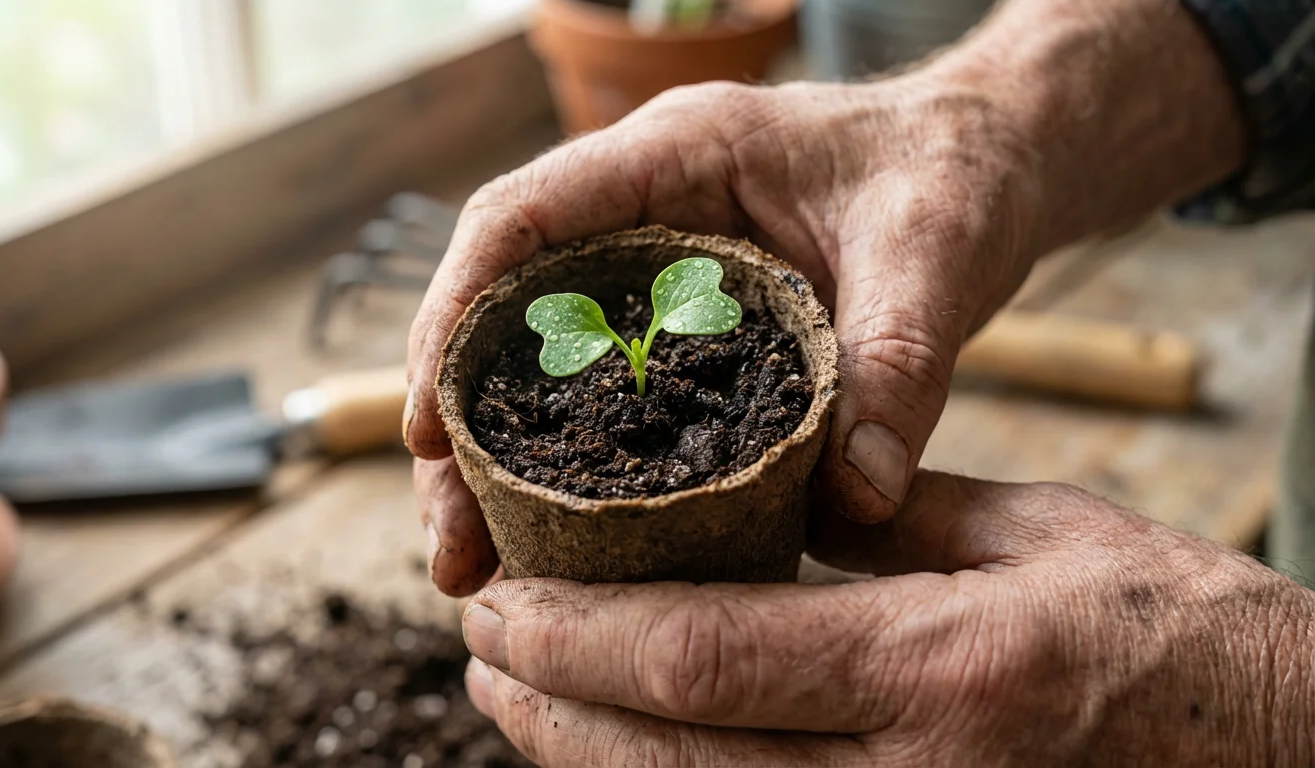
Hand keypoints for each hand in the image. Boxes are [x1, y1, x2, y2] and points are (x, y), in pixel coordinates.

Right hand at [406, 73, 1043, 595]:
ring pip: (537, 354)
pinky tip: (559, 536)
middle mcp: (642, 206)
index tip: (427, 424)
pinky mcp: (681, 315)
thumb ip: (900, 365)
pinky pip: (598, 382)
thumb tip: (858, 498)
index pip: (521, 221)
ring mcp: (655, 262)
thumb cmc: (955, 173)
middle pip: (503, 306)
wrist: (989, 159)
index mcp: (676, 154)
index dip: (453, 316)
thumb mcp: (936, 254)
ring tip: (481, 563)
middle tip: (453, 544)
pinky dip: (568, 457)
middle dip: (459, 423)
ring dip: (497, 457)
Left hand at [461, 472, 1314, 765]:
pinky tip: (615, 757)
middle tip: (480, 652)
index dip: (578, 640)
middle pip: (671, 755)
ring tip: (514, 705)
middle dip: (550, 707)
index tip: (501, 604)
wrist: (1274, 749)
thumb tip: (772, 493)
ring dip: (582, 764)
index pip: (706, 660)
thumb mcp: (1033, 534)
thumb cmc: (1169, 627)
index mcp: (939, 670)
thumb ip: (889, 517)